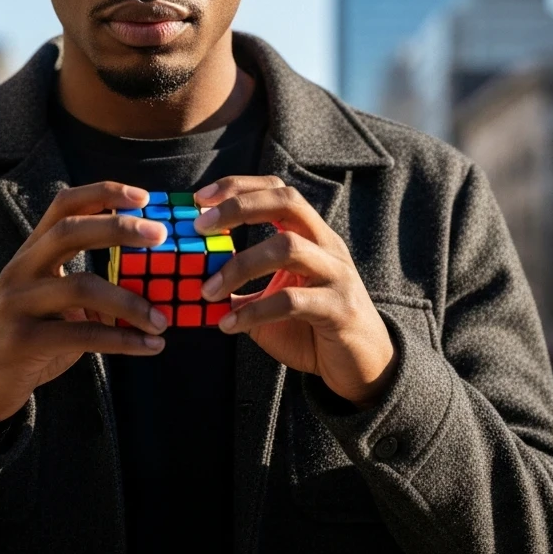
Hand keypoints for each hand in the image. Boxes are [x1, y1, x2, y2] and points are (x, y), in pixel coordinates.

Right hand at [0, 182, 169, 428]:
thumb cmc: (27, 337)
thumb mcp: (52, 302)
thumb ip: (88, 286)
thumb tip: (147, 281)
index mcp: (30, 253)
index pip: (63, 206)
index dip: (103, 193)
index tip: (143, 197)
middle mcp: (20, 270)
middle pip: (69, 231)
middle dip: (118, 228)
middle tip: (160, 235)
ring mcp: (17, 304)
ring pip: (80, 287)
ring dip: (130, 302)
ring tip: (162, 319)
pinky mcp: (22, 341)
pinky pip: (82, 334)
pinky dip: (123, 340)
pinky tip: (149, 346)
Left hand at [193, 176, 395, 408]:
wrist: (361, 366)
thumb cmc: (311, 328)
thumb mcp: (271, 299)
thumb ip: (239, 287)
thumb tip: (191, 281)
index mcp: (311, 235)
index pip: (278, 191)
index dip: (240, 187)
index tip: (200, 197)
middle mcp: (327, 245)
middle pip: (287, 203)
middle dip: (239, 207)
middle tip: (199, 227)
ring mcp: (336, 274)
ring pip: (288, 247)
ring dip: (240, 265)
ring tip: (208, 291)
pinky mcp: (338, 308)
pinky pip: (292, 301)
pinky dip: (255, 310)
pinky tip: (229, 325)